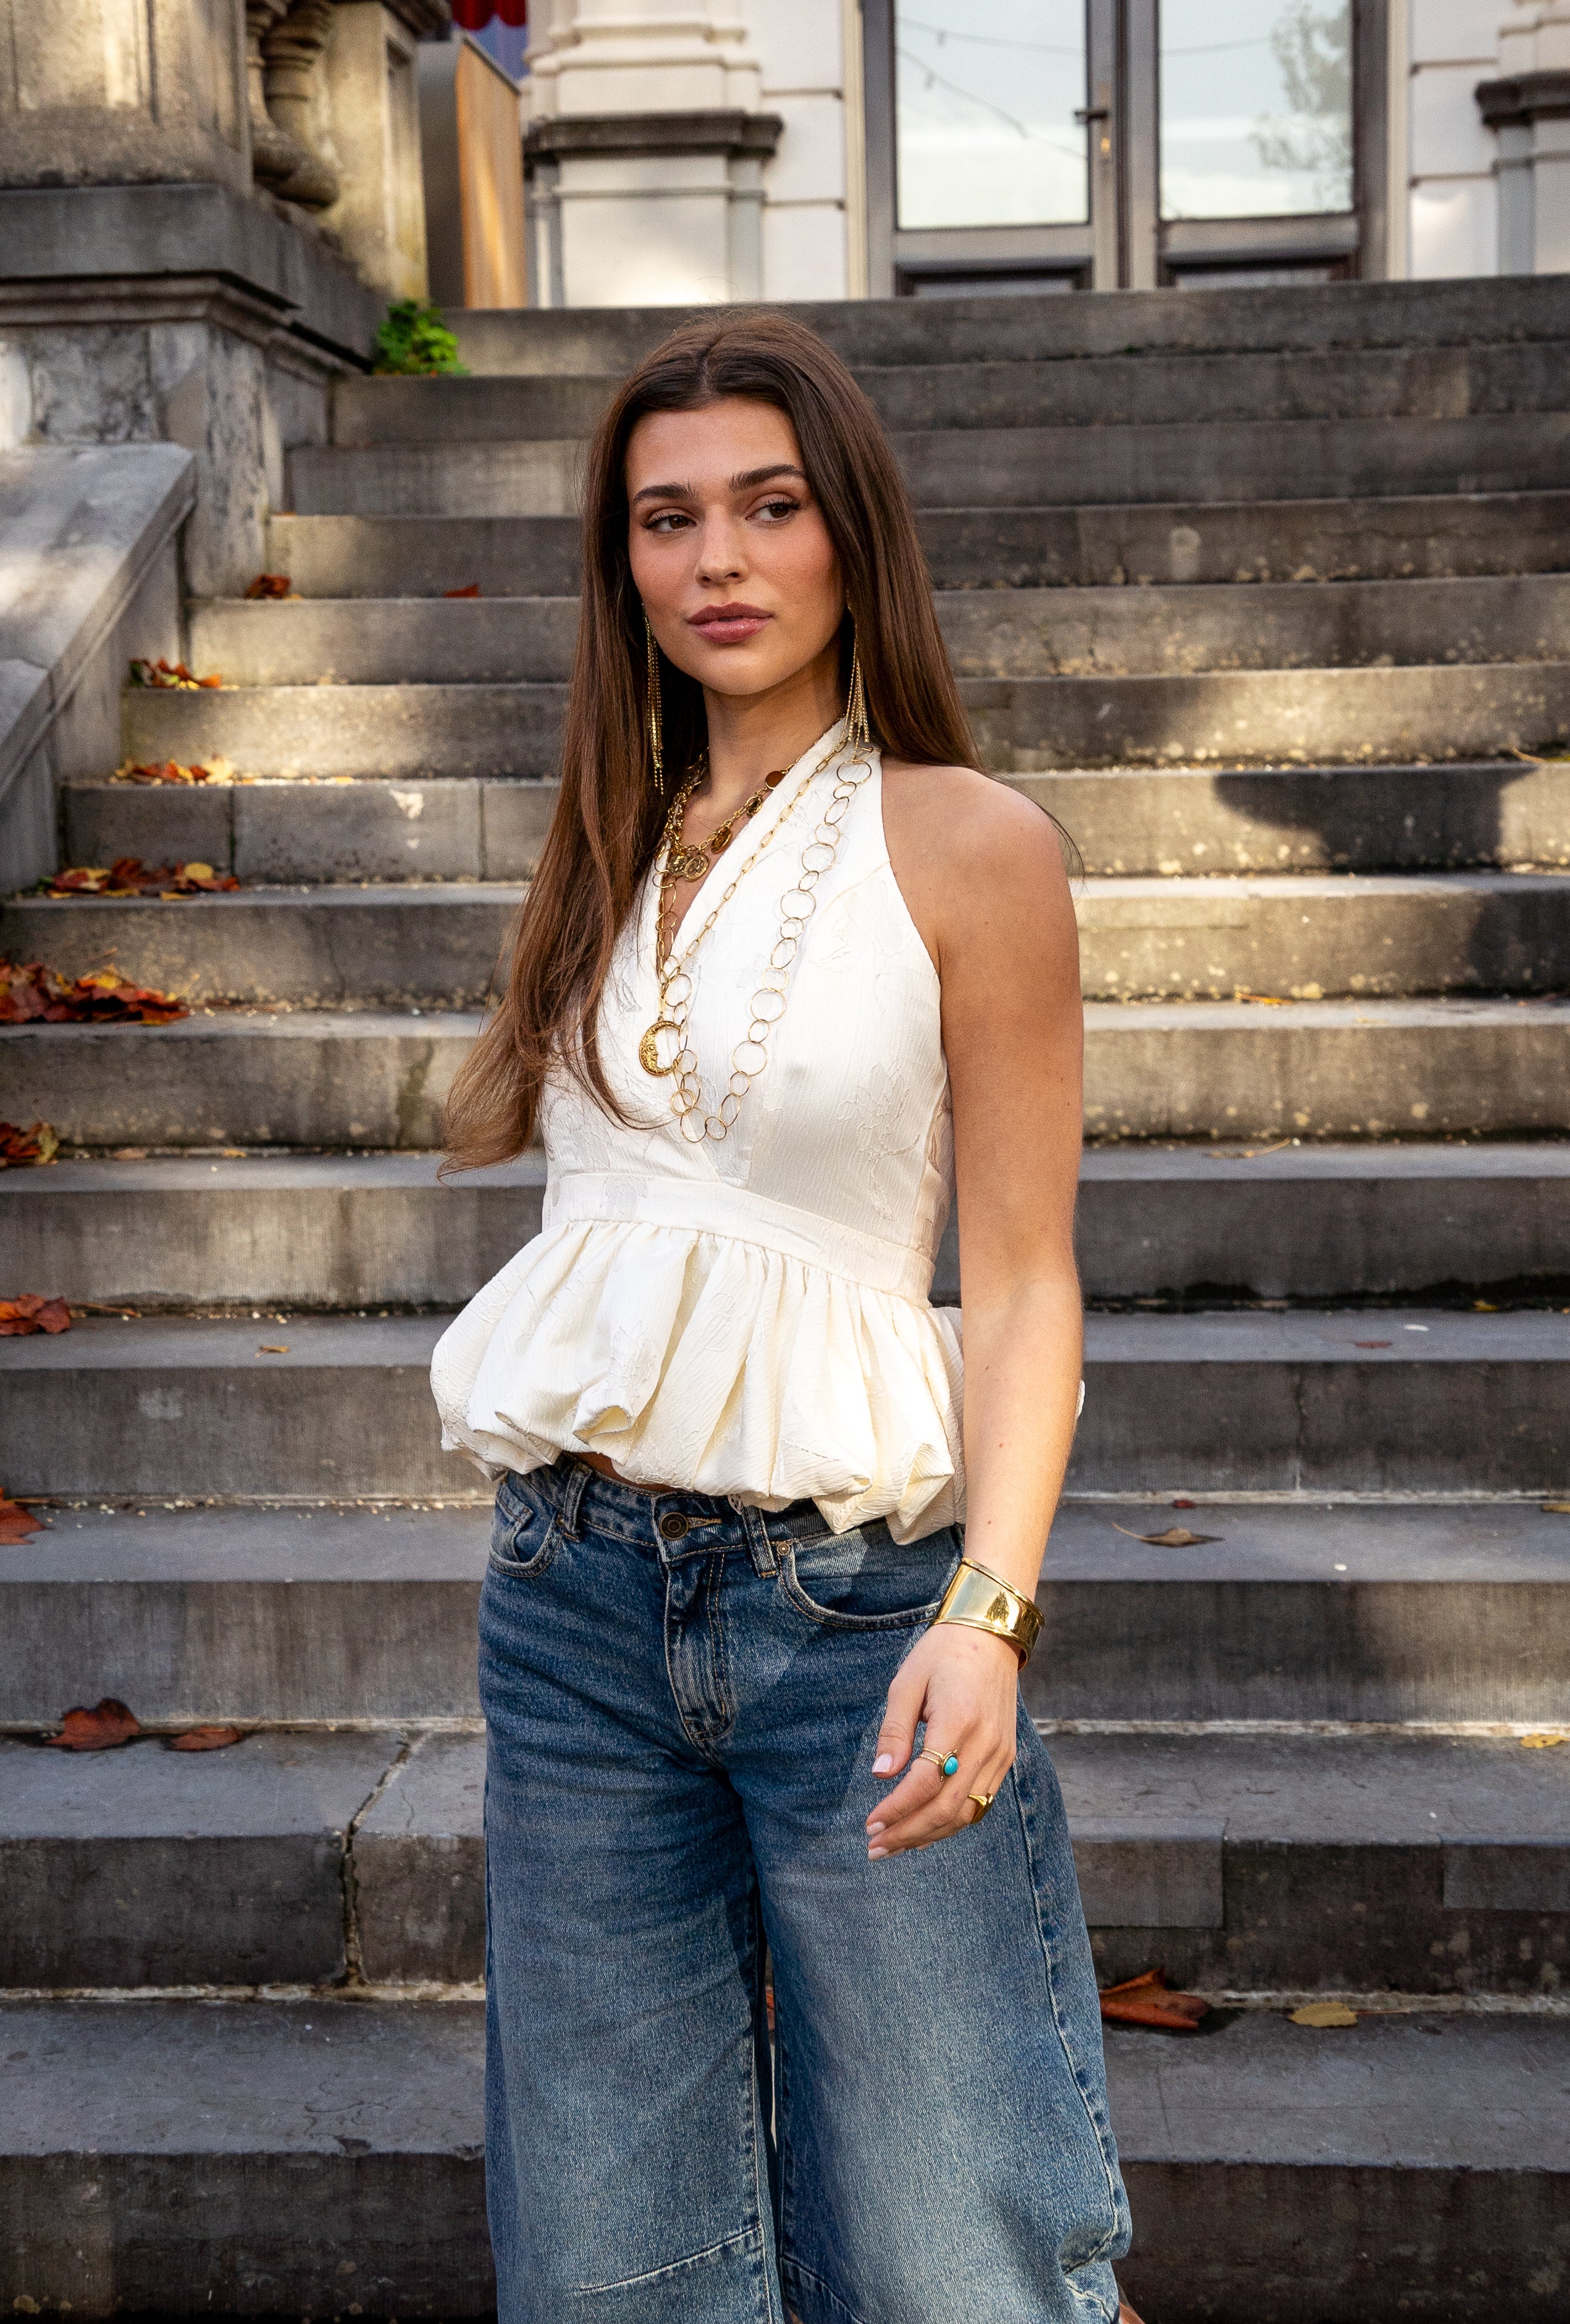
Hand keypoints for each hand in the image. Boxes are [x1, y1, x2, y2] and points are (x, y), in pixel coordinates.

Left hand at [864, 1623, 1018, 1858]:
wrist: (991, 1637)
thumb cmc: (941, 1655)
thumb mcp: (907, 1682)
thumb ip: (894, 1730)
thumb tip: (881, 1774)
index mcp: (958, 1719)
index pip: (926, 1782)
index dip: (896, 1809)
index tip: (870, 1824)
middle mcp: (985, 1743)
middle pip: (946, 1807)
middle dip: (908, 1833)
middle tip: (875, 1848)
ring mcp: (1000, 1754)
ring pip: (966, 1813)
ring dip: (928, 1835)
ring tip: (894, 1845)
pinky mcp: (1005, 1758)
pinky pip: (979, 1802)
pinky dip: (951, 1822)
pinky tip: (925, 1829)